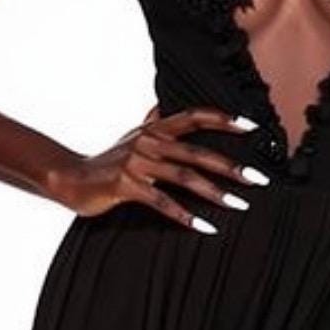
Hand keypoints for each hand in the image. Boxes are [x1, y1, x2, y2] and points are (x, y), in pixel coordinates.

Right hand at [58, 105, 268, 228]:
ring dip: (215, 193)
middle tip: (259, 179)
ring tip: (239, 205)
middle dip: (231, 166)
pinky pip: (162, 202)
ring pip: (184, 177)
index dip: (223, 119)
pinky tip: (206, 228)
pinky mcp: (126, 185)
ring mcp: (136, 162)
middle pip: (197, 152)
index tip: (253, 127)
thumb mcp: (132, 135)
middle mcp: (148, 141)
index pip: (194, 116)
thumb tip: (164, 102)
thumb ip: (152, 120)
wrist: (70, 177)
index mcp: (154, 128)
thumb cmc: (106, 159)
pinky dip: (186, 216)